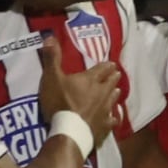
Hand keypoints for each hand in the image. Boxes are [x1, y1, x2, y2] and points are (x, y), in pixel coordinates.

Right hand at [35, 12, 125, 138]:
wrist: (69, 131)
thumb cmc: (60, 103)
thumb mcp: (51, 78)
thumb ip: (52, 58)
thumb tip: (50, 36)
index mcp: (90, 79)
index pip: (102, 69)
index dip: (106, 65)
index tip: (111, 63)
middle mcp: (101, 92)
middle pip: (111, 82)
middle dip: (113, 77)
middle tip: (117, 74)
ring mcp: (105, 110)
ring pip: (113, 99)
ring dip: (115, 94)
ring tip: (117, 91)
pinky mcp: (104, 126)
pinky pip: (112, 120)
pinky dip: (113, 118)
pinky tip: (114, 118)